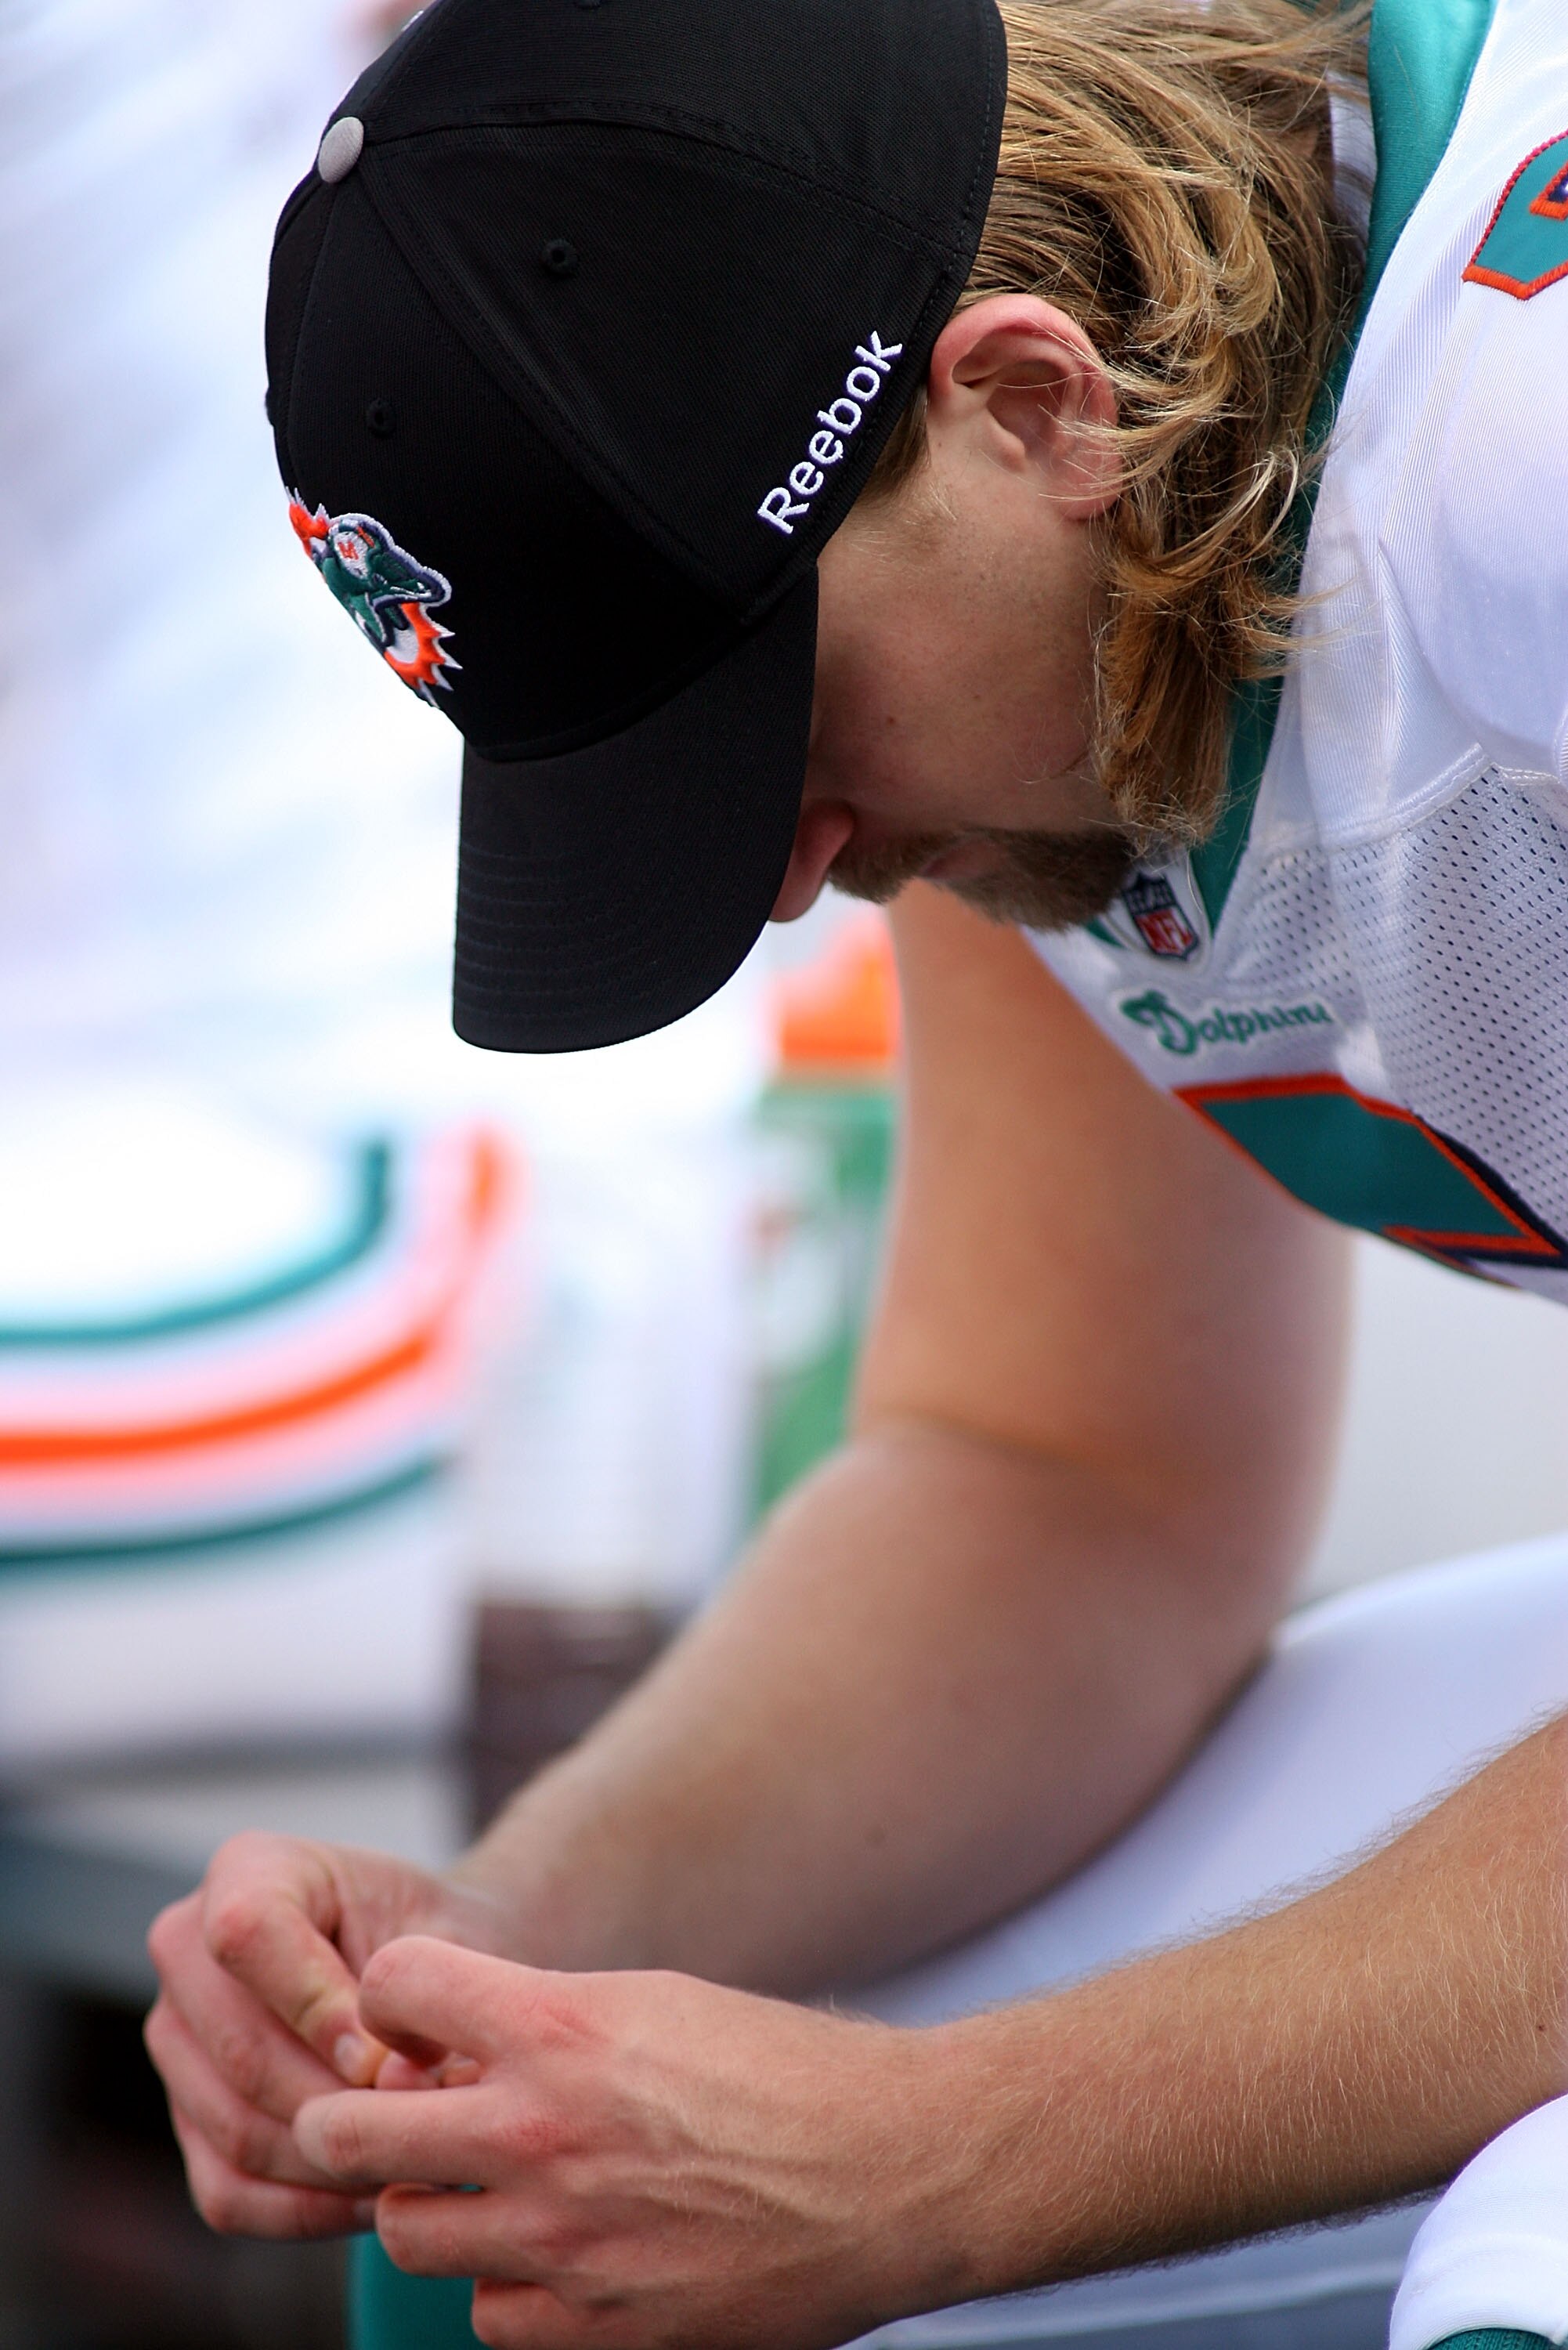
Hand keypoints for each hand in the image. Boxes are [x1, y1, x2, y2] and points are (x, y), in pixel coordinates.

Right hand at [145, 1835, 510, 2238]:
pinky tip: (378, 2194)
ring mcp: (176, 2036)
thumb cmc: (441, 1939)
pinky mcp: (187, 2115)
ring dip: (331, 2161)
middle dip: (339, 2103)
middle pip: (240, 2049)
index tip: (390, 2056)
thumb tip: (388, 2084)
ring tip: (414, 2163)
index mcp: (249, 1868)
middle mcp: (187, 1946)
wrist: (430, 1979)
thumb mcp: (445, 1935)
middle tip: (422, 2129)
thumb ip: (421, 1995)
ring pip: (235, 2128)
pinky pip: (228, 2191)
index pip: (245, 1935)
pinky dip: (306, 2208)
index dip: (318, 2007)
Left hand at [294, 1937, 981, 2348]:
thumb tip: (456, 2047)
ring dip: (429, 2207)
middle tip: (389, 2120)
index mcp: (559, 2025)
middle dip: (352, 2120)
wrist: (891, 2171)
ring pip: (403, 2232)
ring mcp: (561, 2239)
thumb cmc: (783, 2070)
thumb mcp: (655, 2002)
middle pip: (349, 2133)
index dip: (394, 2000)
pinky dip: (507, 2288)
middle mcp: (539, 2130)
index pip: (391, 1988)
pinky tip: (558, 2255)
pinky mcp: (596, 2329)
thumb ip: (545, 2021)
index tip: (418, 2022)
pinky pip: (487, 2317)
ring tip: (487, 2190)